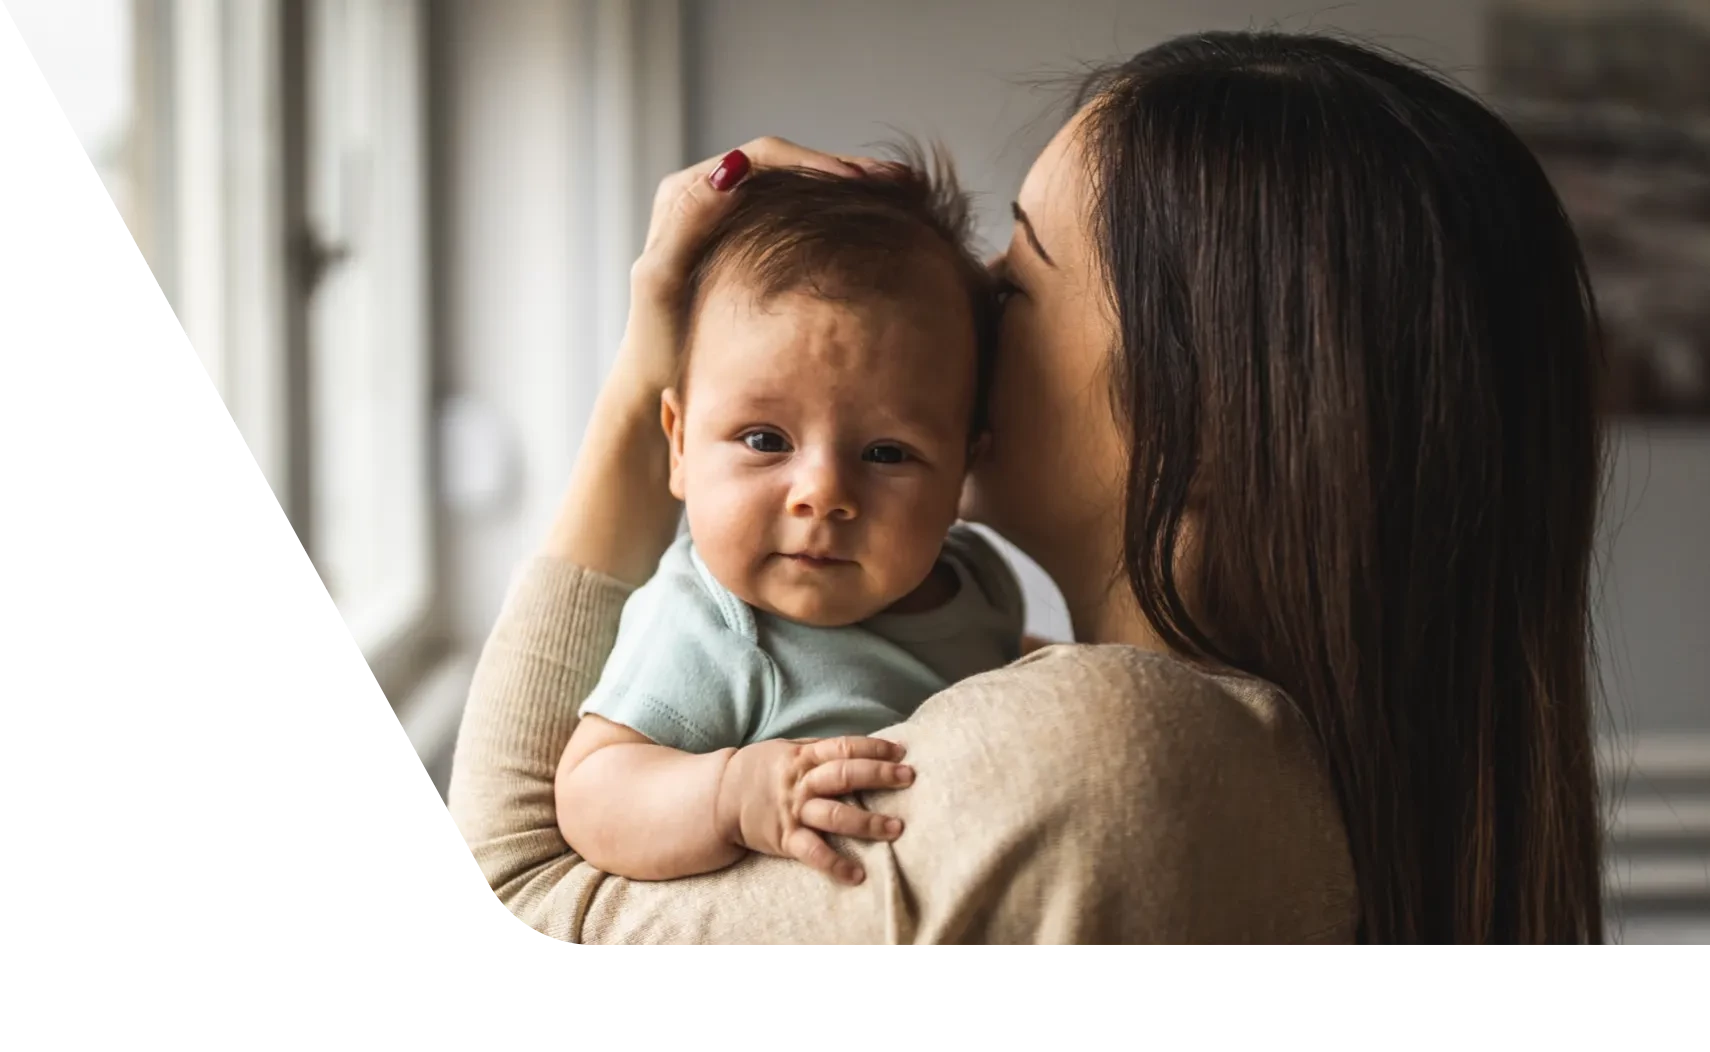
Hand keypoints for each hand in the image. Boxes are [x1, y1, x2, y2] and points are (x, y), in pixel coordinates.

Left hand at [611, 137, 883, 400]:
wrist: (659, 385)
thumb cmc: (658, 342)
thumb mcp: (662, 280)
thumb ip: (688, 220)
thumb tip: (731, 168)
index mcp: (686, 190)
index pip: (762, 159)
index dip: (815, 163)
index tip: (861, 182)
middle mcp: (711, 194)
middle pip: (790, 167)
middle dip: (847, 169)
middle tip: (902, 179)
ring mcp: (737, 219)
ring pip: (803, 189)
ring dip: (854, 186)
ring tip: (906, 191)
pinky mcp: (757, 245)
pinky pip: (806, 216)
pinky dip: (844, 213)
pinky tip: (884, 219)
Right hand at [715, 736, 914, 884]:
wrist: (719, 797)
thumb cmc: (761, 770)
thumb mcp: (788, 749)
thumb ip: (820, 751)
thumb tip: (862, 749)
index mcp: (804, 757)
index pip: (844, 747)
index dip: (874, 748)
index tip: (901, 751)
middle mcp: (801, 783)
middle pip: (844, 776)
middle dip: (879, 775)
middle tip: (909, 777)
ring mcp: (794, 811)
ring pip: (834, 815)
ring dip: (867, 822)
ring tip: (896, 828)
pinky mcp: (785, 838)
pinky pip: (813, 852)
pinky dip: (835, 864)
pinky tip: (857, 874)